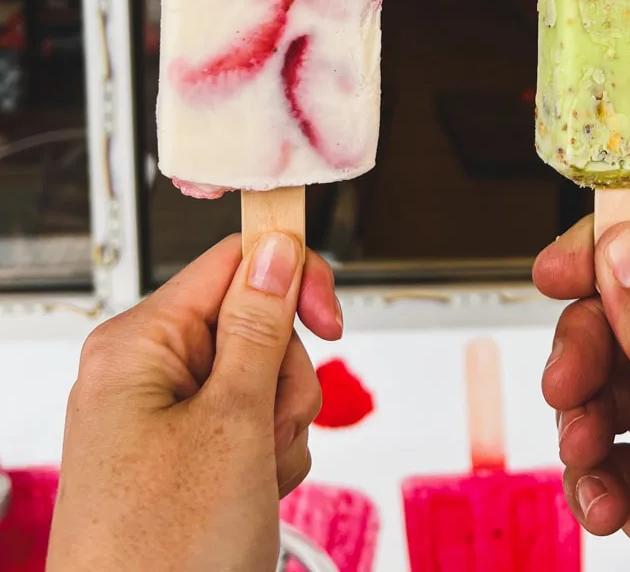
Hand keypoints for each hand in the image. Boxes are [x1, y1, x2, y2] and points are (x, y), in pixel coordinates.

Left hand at [47, 233, 341, 571]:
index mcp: (139, 345)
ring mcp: (163, 416)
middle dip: (283, 378)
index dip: (291, 280)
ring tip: (255, 474)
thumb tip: (275, 248)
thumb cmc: (160, 555)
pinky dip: (267, 455)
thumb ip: (258, 327)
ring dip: (279, 425)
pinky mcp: (183, 453)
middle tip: (267, 430)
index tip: (329, 319)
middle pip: (255, 324)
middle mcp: (145, 372)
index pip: (232, 264)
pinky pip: (250, 424)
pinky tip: (251, 492)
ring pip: (261, 379)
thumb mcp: (230, 426)